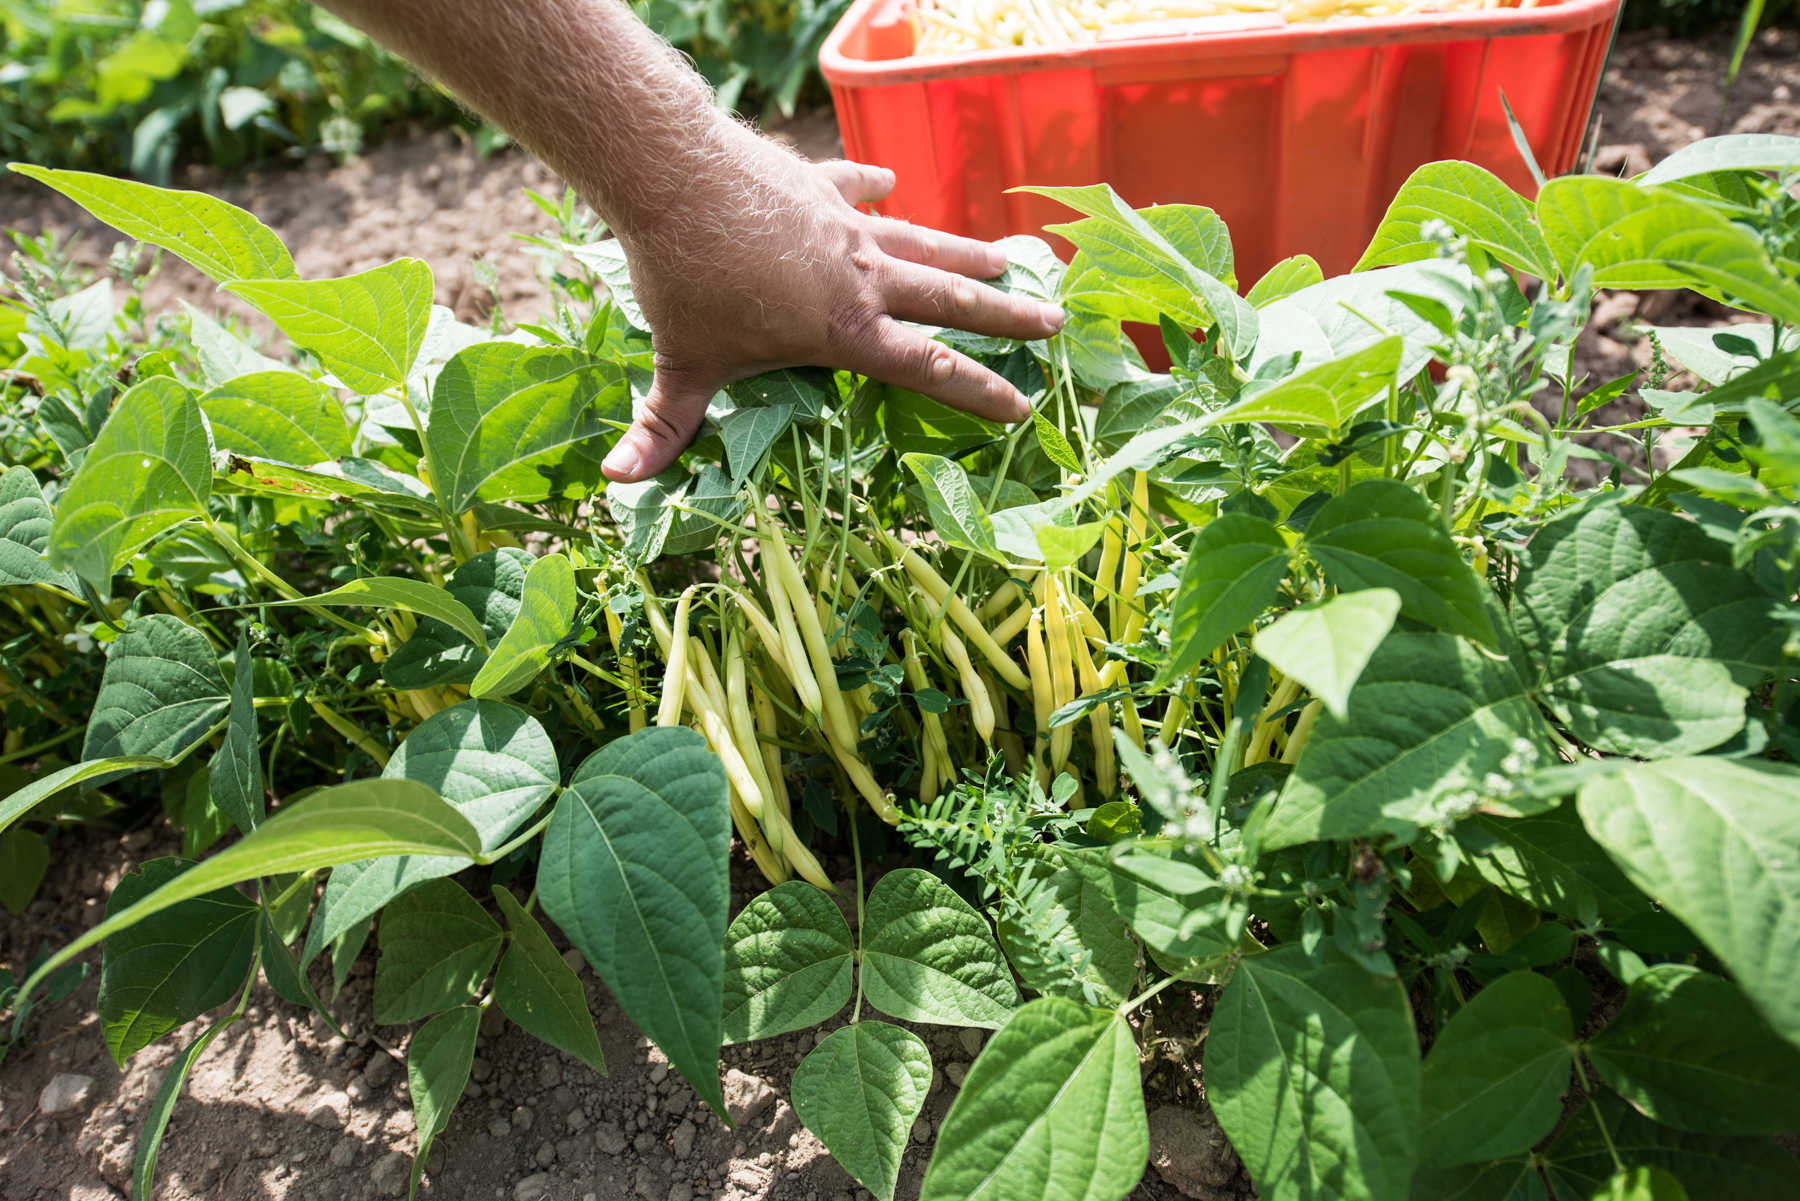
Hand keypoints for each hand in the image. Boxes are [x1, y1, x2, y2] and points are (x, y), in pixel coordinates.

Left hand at [600, 127, 1064, 482]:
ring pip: (922, 242)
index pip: (928, 368)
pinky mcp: (817, 184)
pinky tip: (890, 184)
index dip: (979, 391)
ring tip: (1009, 259)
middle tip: (1054, 320)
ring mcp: (844, 224)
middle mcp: (861, 275)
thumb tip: (621, 482)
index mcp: (845, 329)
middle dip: (1005, 314)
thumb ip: (662, 427)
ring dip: (966, 254)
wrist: (675, 176)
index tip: (1022, 406)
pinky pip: (858, 188)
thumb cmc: (685, 279)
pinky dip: (876, 188)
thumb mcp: (681, 363)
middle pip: (950, 299)